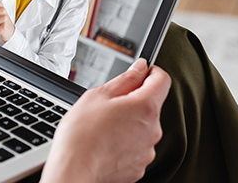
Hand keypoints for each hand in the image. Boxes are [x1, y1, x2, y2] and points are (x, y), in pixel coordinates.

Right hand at [40, 59, 170, 182]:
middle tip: (106, 105)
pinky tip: (105, 143)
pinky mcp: (139, 167)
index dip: (149, 72)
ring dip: (127, 123)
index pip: (162, 80)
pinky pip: (135, 147)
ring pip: (142, 127)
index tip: (138, 73)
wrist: (75, 169)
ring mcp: (147, 150)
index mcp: (145, 107)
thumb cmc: (82, 133)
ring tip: (102, 128)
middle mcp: (153, 129)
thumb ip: (125, 79)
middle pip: (149, 105)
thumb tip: (140, 68)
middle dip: (132, 101)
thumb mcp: (98, 95)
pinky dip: (124, 143)